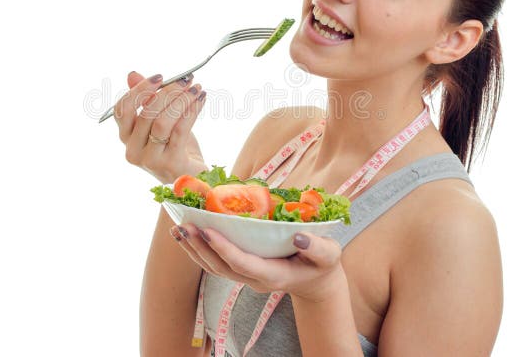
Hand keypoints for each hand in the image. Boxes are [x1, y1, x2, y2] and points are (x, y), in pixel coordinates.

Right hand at [114, 70, 206, 183]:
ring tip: (196, 88)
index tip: (160, 77)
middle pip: (145, 114)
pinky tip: (201, 100)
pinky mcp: (169, 164)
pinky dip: (191, 111)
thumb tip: (132, 74)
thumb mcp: (159, 120)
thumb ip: (146, 100)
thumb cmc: (175, 146)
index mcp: (126, 138)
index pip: (122, 110)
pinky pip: (179, 131)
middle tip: (186, 79)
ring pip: (162, 122)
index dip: (139, 90)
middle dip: (168, 92)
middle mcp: (133, 151)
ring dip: (181, 100)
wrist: (193, 177)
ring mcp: (150, 160)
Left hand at [171, 224, 344, 301]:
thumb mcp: (328, 254)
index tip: (208, 230)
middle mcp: (255, 279)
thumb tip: (299, 237)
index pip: (243, 263)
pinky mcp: (240, 270)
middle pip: (221, 267)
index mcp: (274, 275)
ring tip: (178, 228)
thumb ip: (317, 247)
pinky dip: (198, 249)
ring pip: (213, 267)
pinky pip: (214, 263)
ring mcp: (246, 277)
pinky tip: (187, 234)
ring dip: (193, 249)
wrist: (316, 280)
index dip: (224, 248)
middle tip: (184, 225)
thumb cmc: (322, 263)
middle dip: (200, 247)